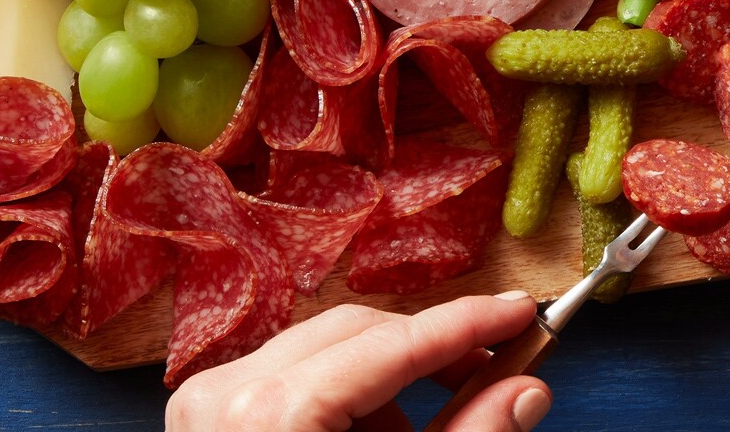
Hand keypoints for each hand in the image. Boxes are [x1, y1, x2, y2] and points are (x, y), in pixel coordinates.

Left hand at [167, 292, 551, 431]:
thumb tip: (525, 391)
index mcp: (274, 416)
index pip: (393, 343)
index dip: (466, 323)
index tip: (519, 313)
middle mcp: (227, 394)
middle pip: (358, 332)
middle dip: (429, 353)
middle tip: (494, 369)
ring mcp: (206, 402)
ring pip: (325, 350)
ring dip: (383, 384)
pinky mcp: (204, 415)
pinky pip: (290, 378)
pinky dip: (340, 403)